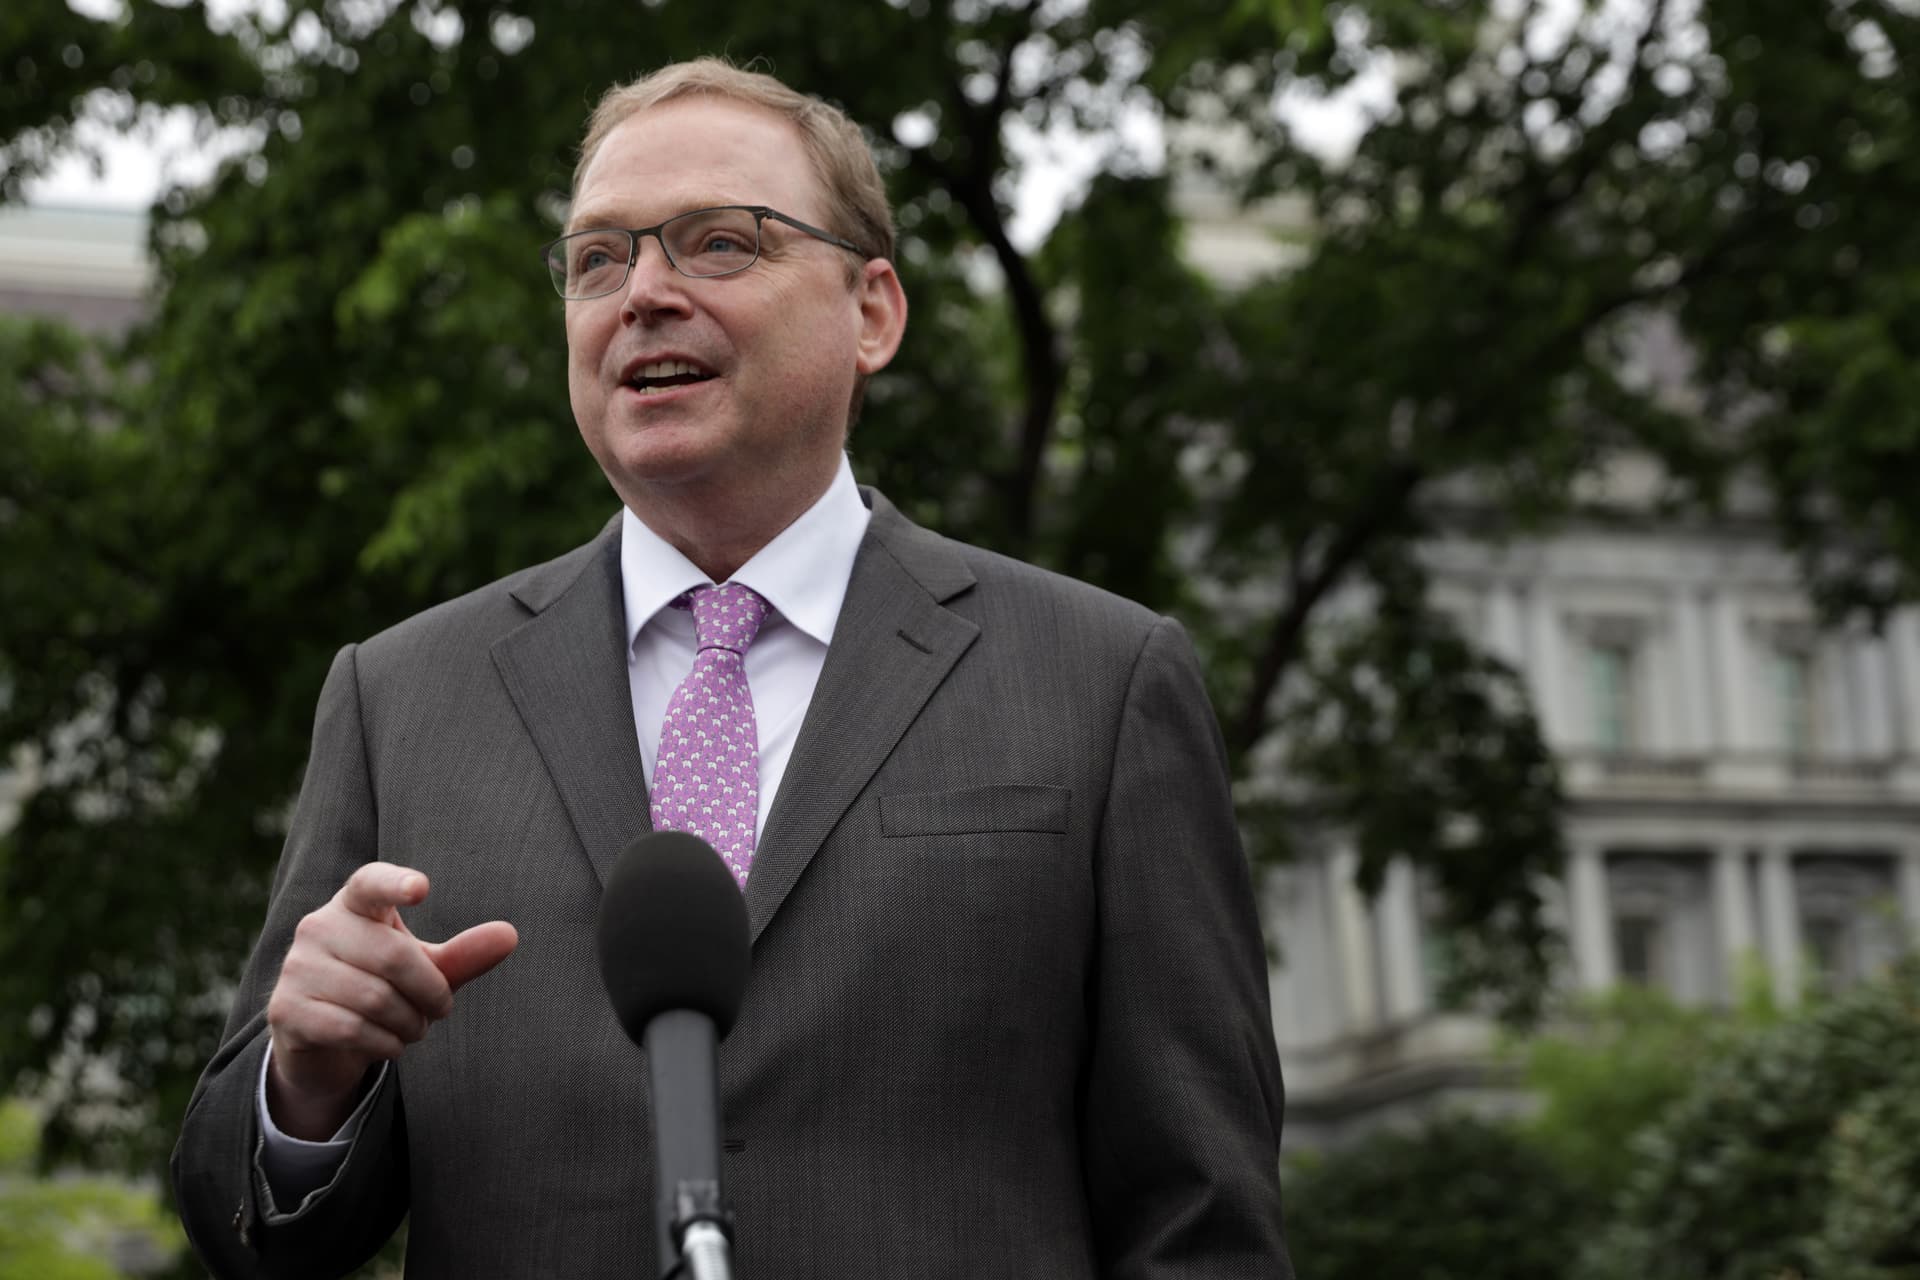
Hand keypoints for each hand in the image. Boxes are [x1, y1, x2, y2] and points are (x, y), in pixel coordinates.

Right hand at [264, 862, 517, 1139]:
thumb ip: (464, 955)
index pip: (371, 882)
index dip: (395, 883)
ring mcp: (296, 968)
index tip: (421, 889)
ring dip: (409, 1024)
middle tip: (440, 1010)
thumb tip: (510, 935)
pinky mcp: (285, 1010)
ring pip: (374, 998)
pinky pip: (350, 1029)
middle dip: (430, 992)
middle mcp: (318, 926)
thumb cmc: (383, 988)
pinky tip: (390, 1045)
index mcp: (354, 903)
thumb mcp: (426, 970)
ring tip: (414, 1028)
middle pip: (393, 956)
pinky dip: (385, 1044)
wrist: (324, 1040)